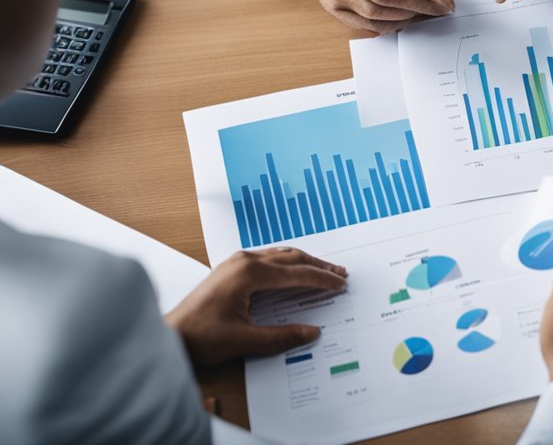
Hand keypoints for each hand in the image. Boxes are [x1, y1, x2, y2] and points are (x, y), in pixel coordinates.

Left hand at [165, 248, 347, 365]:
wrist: (169, 334)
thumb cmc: (200, 336)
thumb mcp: (244, 340)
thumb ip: (281, 336)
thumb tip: (312, 333)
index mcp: (250, 273)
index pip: (297, 273)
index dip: (322, 280)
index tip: (340, 284)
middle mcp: (245, 261)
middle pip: (292, 257)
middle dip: (318, 266)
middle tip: (339, 274)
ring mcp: (236, 261)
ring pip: (280, 255)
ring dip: (303, 262)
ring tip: (322, 270)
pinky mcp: (231, 268)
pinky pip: (268, 258)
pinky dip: (287, 263)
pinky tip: (293, 271)